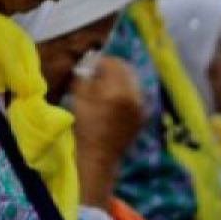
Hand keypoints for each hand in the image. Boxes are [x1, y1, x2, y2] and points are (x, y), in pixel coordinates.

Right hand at [71, 56, 143, 208]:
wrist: (98, 158)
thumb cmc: (84, 129)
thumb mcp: (78, 100)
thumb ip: (83, 78)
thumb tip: (87, 66)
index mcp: (118, 91)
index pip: (113, 63)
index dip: (99, 61)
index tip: (89, 65)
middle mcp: (135, 96)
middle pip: (126, 70)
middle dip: (112, 68)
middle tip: (97, 73)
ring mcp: (141, 107)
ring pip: (132, 81)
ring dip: (119, 79)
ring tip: (104, 87)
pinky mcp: (142, 115)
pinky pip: (135, 95)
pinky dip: (124, 92)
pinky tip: (112, 101)